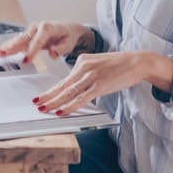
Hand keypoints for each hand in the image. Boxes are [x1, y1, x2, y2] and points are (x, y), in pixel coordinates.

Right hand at [0, 21, 93, 62]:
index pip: (38, 40)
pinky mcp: (27, 36)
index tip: (26, 60)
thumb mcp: (69, 43)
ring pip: (17, 40)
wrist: (67, 29)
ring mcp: (30, 31)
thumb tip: (53, 53)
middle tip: (3, 54)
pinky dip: (6, 47)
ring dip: (6, 47)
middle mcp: (36, 27)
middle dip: (12, 46)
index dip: (31, 51)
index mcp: (47, 28)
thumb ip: (62, 48)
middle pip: (23, 38)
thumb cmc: (68, 36)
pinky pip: (16, 42)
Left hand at [34, 51, 172, 114]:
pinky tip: (62, 111)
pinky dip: (70, 106)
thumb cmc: (119, 66)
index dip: (51, 89)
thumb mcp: (98, 64)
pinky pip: (82, 98)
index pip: (64, 79)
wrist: (137, 62)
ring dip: (55, 102)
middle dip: (48, 96)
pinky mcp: (100, 85)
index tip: (41, 96)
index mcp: (82, 61)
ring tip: (44, 109)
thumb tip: (74, 86)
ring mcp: (92, 76)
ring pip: (69, 92)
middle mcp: (84, 67)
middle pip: (62, 85)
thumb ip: (85, 73)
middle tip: (36, 103)